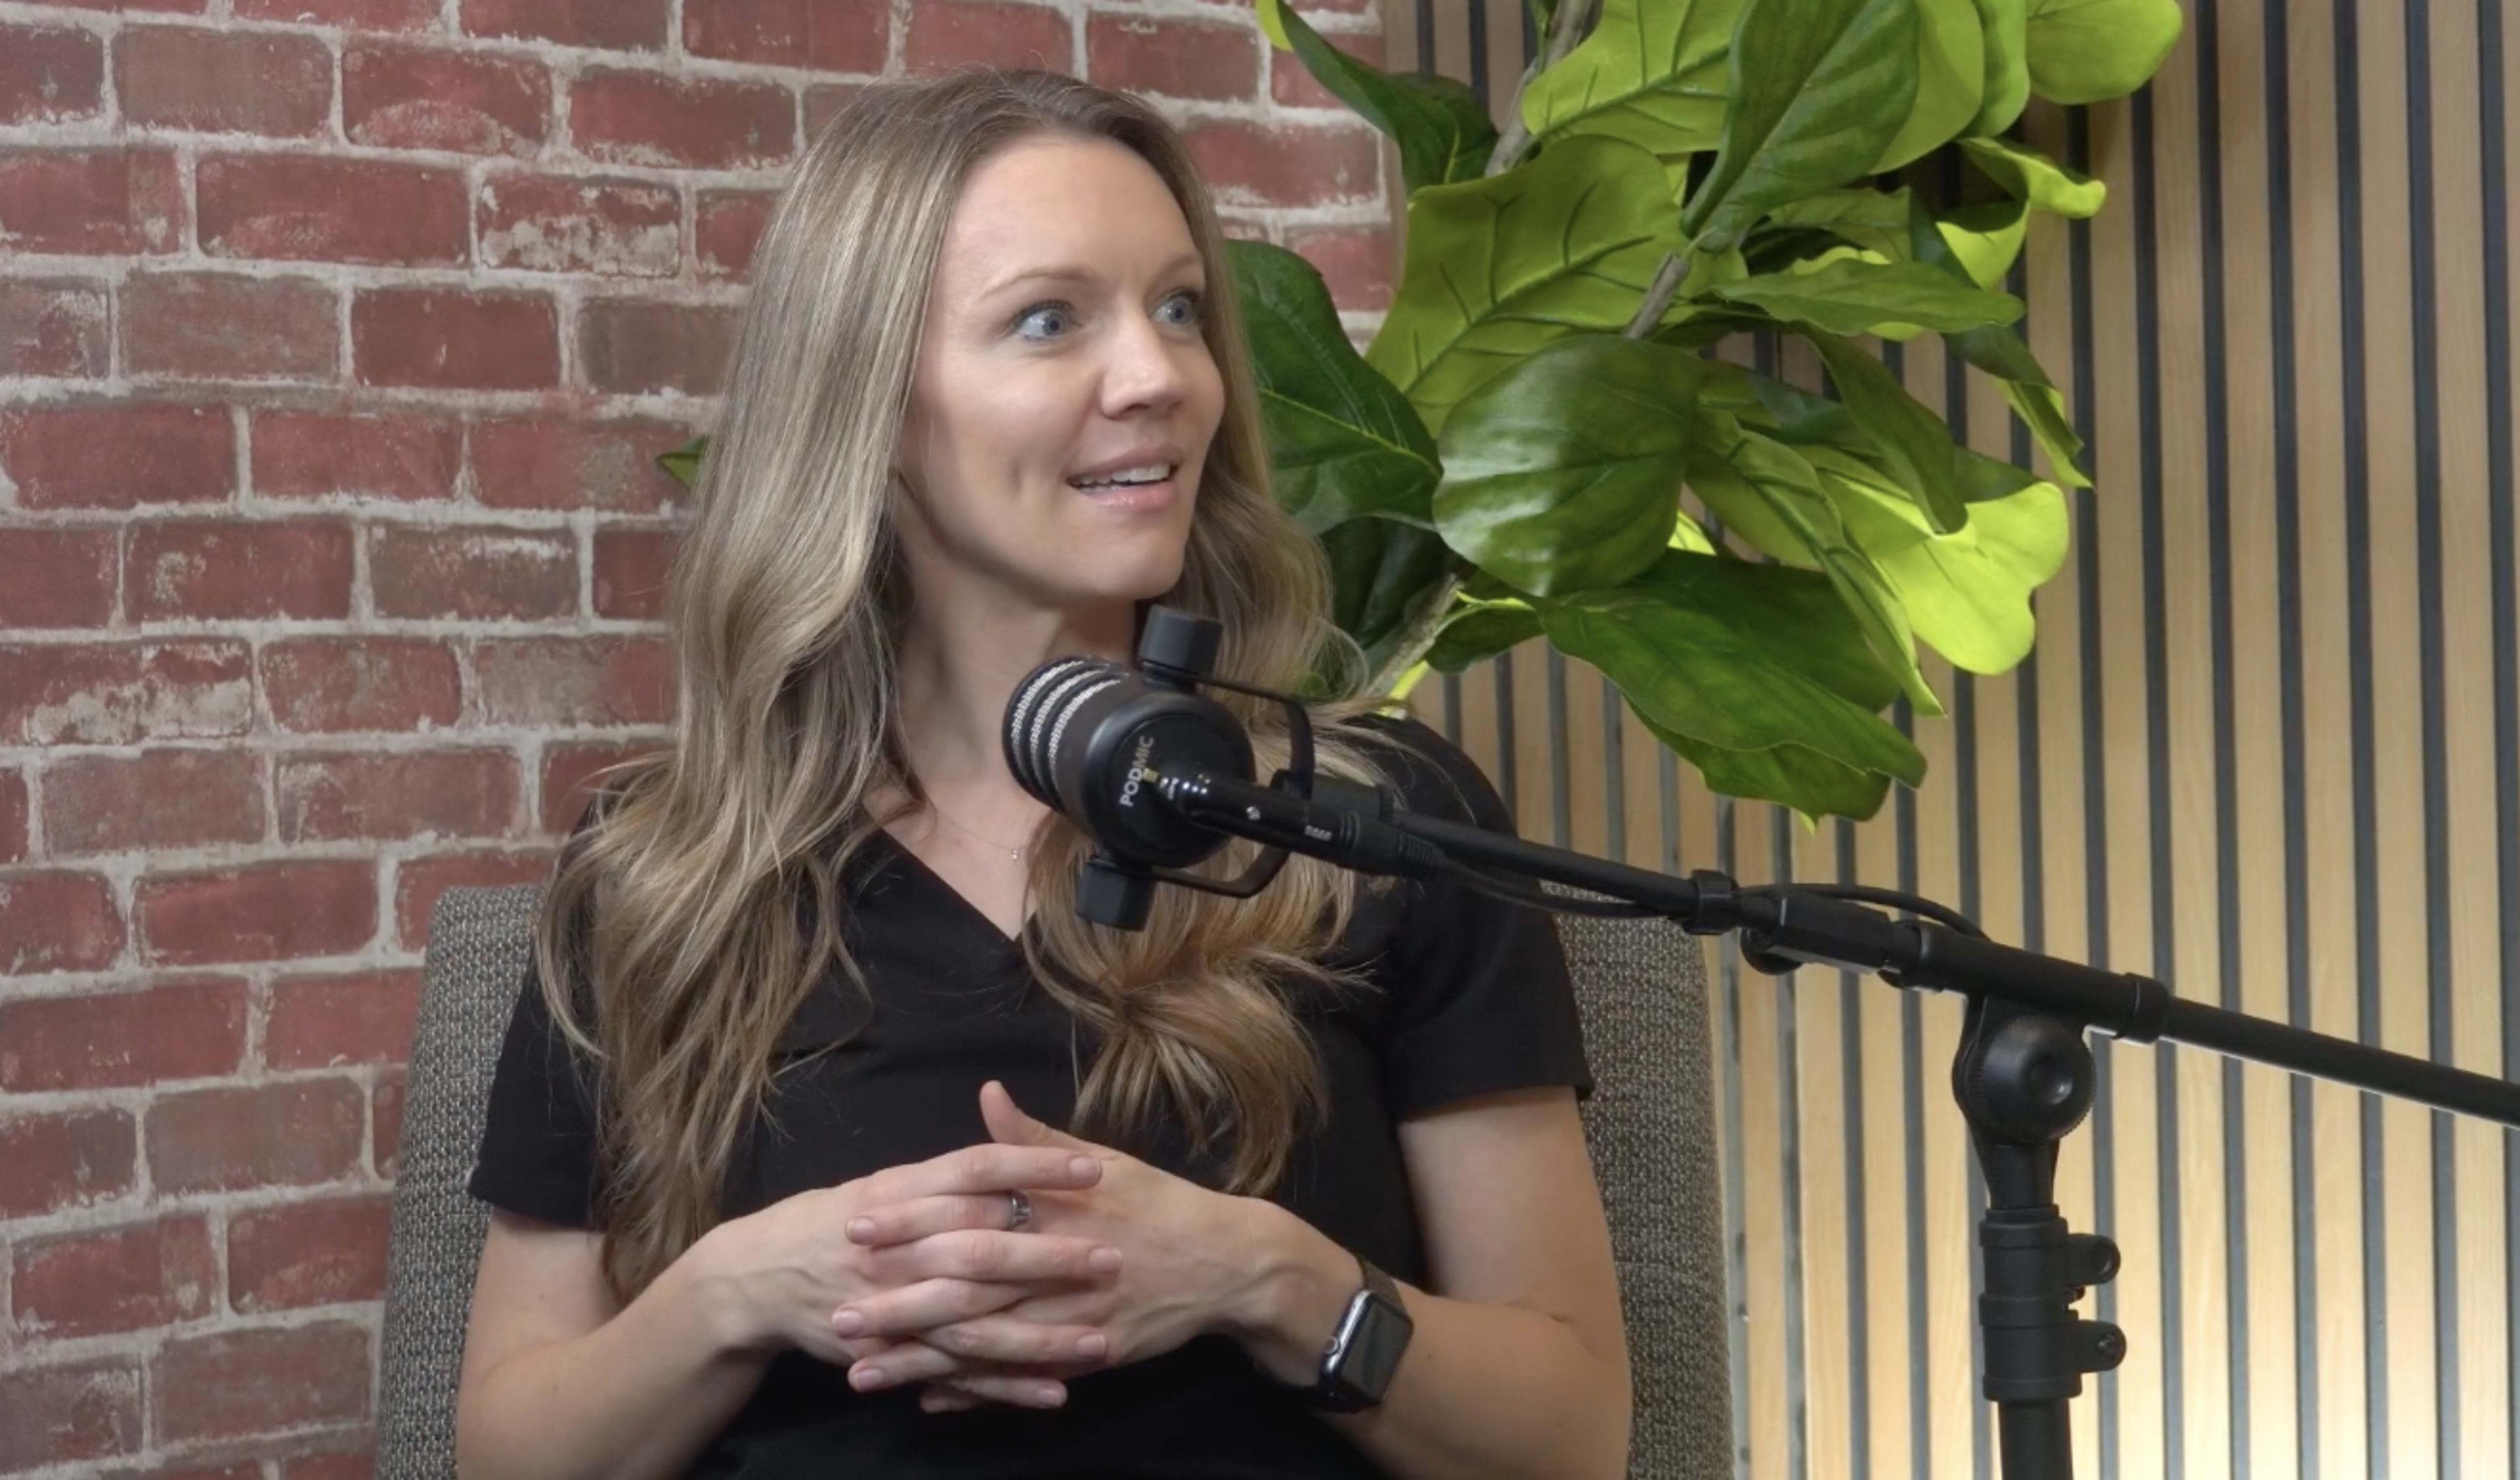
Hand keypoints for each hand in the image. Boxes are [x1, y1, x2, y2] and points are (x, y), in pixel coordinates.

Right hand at [693, 1139, 1120, 1372]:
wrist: (758, 1278)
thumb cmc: (835, 1220)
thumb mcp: (886, 1182)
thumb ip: (947, 1168)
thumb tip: (1003, 1122)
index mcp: (901, 1193)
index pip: (977, 1171)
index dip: (1035, 1168)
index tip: (1094, 1170)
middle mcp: (899, 1249)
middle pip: (983, 1249)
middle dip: (1051, 1256)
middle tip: (1112, 1257)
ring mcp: (894, 1307)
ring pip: (977, 1324)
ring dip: (1041, 1335)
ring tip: (1102, 1337)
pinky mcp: (893, 1354)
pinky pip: (957, 1376)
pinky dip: (1006, 1387)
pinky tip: (1056, 1390)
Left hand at [837, 1080, 1276, 1411]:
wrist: (1226, 1263)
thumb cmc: (1157, 1203)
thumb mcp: (1102, 1159)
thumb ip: (1034, 1138)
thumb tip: (987, 1095)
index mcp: (1055, 1206)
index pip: (969, 1211)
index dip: (910, 1220)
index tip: (857, 1223)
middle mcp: (1059, 1262)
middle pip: (966, 1286)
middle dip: (898, 1302)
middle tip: (838, 1311)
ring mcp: (1072, 1315)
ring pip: (985, 1342)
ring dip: (920, 1360)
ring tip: (860, 1370)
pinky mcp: (1087, 1355)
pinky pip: (1020, 1377)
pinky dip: (973, 1390)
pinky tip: (926, 1397)